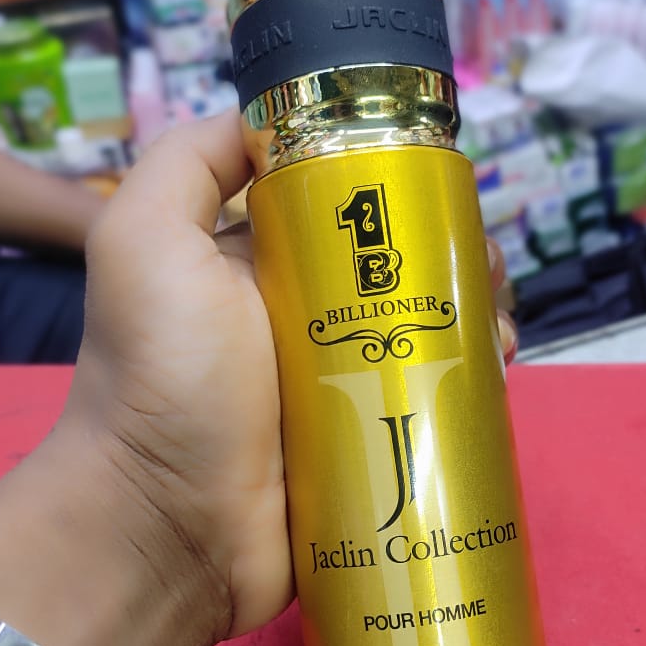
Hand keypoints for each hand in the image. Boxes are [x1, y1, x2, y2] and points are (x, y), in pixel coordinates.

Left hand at [61, 114, 517, 645]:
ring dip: (479, 324)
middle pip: (404, 269)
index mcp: (260, 262)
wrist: (166, 525)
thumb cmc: (162, 377)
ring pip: (431, 335)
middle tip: (487, 283)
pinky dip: (473, 389)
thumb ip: (189, 162)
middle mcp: (305, 317)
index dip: (405, 194)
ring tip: (500, 338)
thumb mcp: (145, 241)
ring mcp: (340, 386)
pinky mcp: (368, 445)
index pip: (349, 207)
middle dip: (459, 263)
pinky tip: (495, 381)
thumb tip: (267, 119)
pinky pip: (432, 406)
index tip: (448, 204)